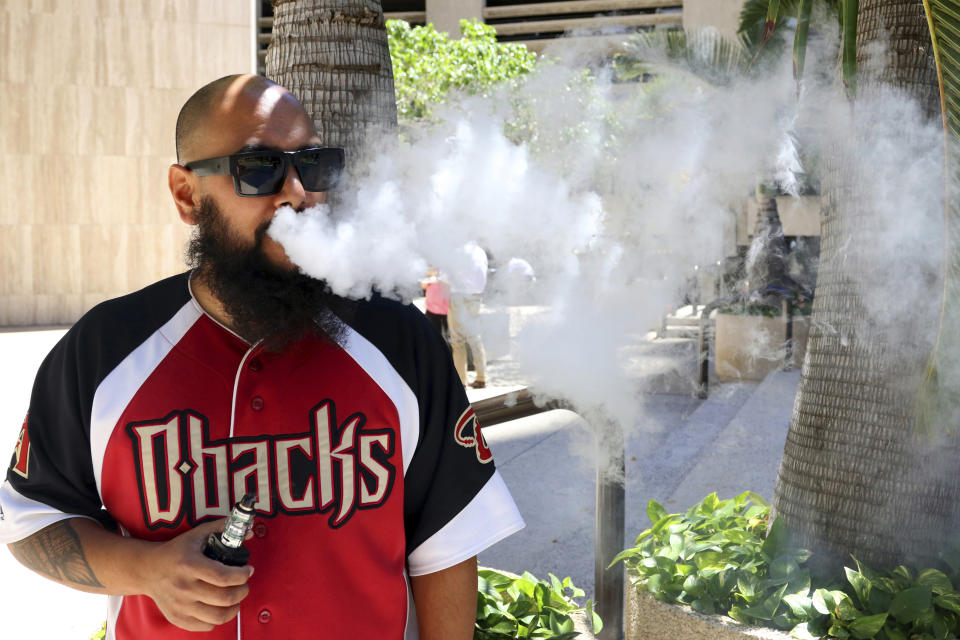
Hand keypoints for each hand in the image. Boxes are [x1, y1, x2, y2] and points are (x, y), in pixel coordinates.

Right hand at [139, 519, 253, 631]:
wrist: (147, 570)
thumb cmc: (176, 551)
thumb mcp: (197, 534)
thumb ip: (222, 528)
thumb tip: (249, 531)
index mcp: (189, 565)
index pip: (224, 577)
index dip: (242, 575)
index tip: (248, 570)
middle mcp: (184, 587)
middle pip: (224, 598)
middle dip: (242, 591)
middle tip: (244, 585)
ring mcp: (180, 606)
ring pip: (218, 616)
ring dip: (234, 608)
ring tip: (236, 599)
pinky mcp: (177, 618)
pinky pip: (205, 626)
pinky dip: (218, 619)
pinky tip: (220, 608)